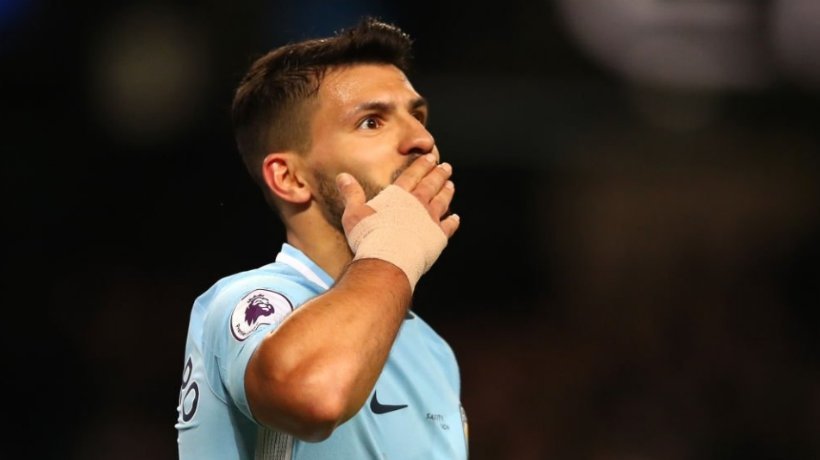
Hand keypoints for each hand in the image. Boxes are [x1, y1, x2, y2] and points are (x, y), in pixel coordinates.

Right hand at [335, 154, 459, 237]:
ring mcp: (430, 220)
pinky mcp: (438, 237)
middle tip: (446, 166)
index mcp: (398, 196)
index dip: (421, 165)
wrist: (388, 259)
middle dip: (438, 173)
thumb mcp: (354, 213)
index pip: (412, 175)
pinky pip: (449, 226)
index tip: (429, 157)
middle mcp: (417, 204)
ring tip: (451, 184)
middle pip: (431, 184)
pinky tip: (455, 218)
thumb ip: (351, 193)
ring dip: (447, 192)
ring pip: (442, 201)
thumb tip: (343, 176)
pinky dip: (453, 221)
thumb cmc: (369, 236)